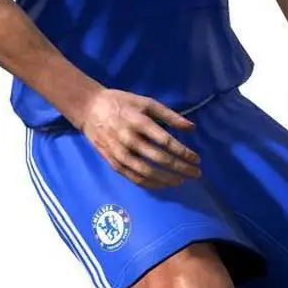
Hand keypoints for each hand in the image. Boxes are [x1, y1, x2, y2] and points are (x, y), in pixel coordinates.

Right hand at [81, 88, 201, 188]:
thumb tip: (192, 128)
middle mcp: (129, 139)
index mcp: (139, 122)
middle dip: (180, 168)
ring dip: (166, 179)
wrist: (90, 109)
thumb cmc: (122, 103)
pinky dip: (149, 184)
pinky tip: (162, 185)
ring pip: (146, 172)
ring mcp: (119, 152)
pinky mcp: (112, 162)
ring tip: (181, 182)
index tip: (197, 159)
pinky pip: (133, 177)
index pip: (166, 142)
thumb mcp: (147, 102)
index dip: (183, 152)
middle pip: (159, 158)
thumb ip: (170, 116)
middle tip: (195, 173)